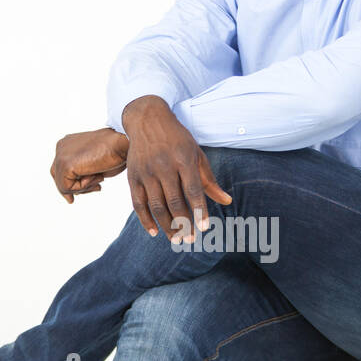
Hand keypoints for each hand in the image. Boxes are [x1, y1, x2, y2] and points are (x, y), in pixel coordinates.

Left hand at [50, 128, 127, 202]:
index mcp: (68, 144)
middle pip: (58, 177)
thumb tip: (70, 195)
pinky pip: (67, 188)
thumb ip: (81, 173)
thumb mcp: (93, 164)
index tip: (92, 187)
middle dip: (76, 188)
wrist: (123, 142)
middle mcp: (61, 147)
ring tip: (100, 176)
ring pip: (62, 185)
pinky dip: (84, 187)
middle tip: (97, 187)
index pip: (60, 170)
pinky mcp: (65, 164)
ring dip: (84, 187)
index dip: (73, 183)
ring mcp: (61, 155)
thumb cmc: (115, 152)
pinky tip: (97, 175)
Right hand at [122, 95, 231, 239]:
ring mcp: (146, 172)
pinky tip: (154, 232)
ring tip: (176, 239)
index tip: (204, 228)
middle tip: (190, 240)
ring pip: (156, 206)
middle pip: (174, 201)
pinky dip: (144, 220)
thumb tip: (227, 202)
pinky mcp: (133, 177)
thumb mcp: (196, 154)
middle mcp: (163, 166)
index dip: (199, 210)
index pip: (193, 190)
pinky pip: (138, 203)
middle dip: (183, 223)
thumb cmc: (177, 139)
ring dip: (166, 226)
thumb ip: (209, 180)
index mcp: (183, 159)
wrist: (147, 120)